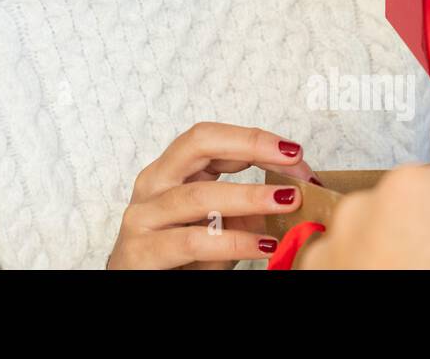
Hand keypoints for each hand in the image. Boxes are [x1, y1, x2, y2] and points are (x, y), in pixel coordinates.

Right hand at [106, 122, 318, 268]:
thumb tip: (288, 194)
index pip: (210, 138)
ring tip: (286, 201)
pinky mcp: (139, 251)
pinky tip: (263, 245)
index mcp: (171, 171)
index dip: (254, 139)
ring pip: (198, 195)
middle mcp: (153, 184)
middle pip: (198, 145)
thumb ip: (244, 211)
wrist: (135, 291)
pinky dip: (233, 242)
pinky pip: (193, 241)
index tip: (294, 151)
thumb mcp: (217, 229)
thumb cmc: (178, 259)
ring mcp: (143, 216)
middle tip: (292, 160)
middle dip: (250, 146)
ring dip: (248, 196)